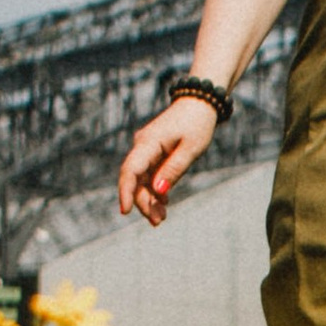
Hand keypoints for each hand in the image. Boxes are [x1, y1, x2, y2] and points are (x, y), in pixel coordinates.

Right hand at [118, 97, 219, 223]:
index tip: (126, 211)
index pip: (130, 169)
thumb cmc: (197, 123)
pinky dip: (156, 190)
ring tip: (161, 218)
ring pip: (142, 180)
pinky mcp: (153, 153)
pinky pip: (149, 175)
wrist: (199, 103)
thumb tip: (158, 191)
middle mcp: (143, 146)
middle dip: (143, 202)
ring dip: (150, 199)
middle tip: (157, 222)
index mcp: (148, 142)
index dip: (126, 191)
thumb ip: (173, 169)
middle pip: (135, 179)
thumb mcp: (190, 149)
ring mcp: (147, 149)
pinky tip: (163, 204)